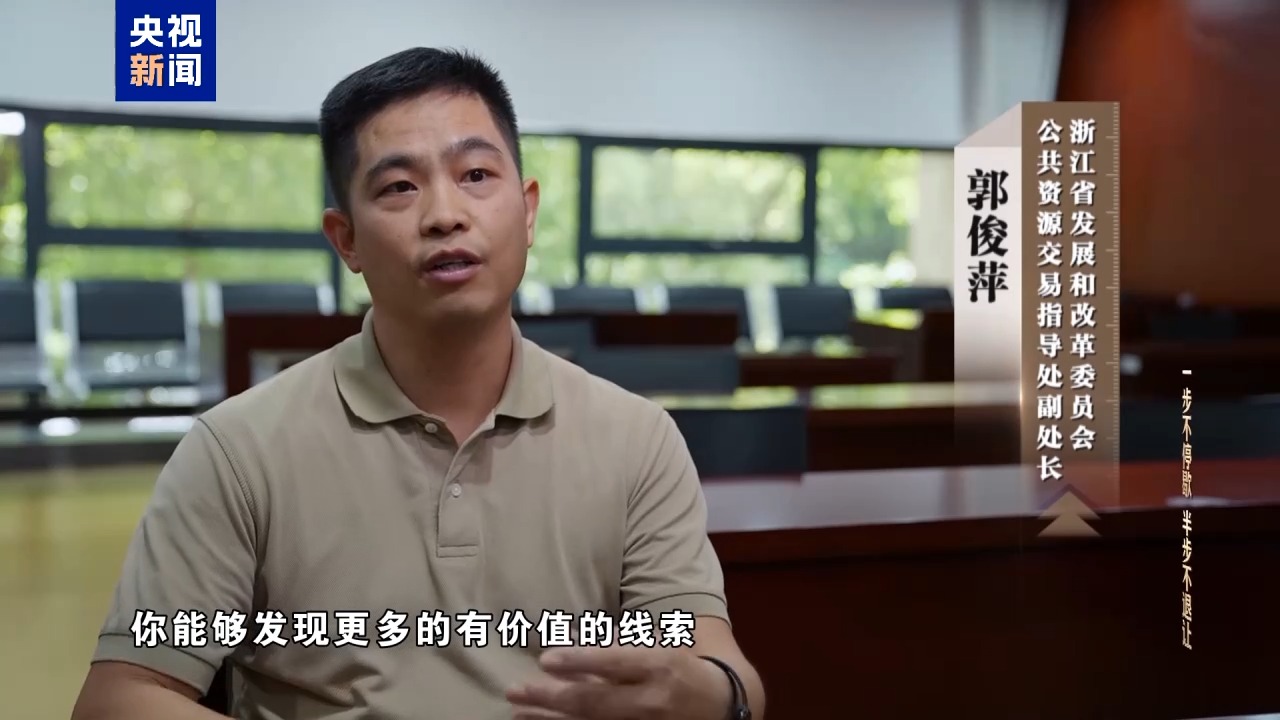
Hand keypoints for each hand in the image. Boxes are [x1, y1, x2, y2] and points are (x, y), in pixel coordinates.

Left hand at [506, 646, 731, 719]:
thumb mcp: (656, 643)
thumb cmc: (680, 665)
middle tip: (516, 689)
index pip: (614, 663)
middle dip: (552, 697)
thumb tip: (567, 635)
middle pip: (595, 701)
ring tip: (518, 710)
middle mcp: (651, 700)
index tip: (545, 659)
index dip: (580, 661)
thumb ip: (614, 641)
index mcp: (658, 665)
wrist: (720, 705)